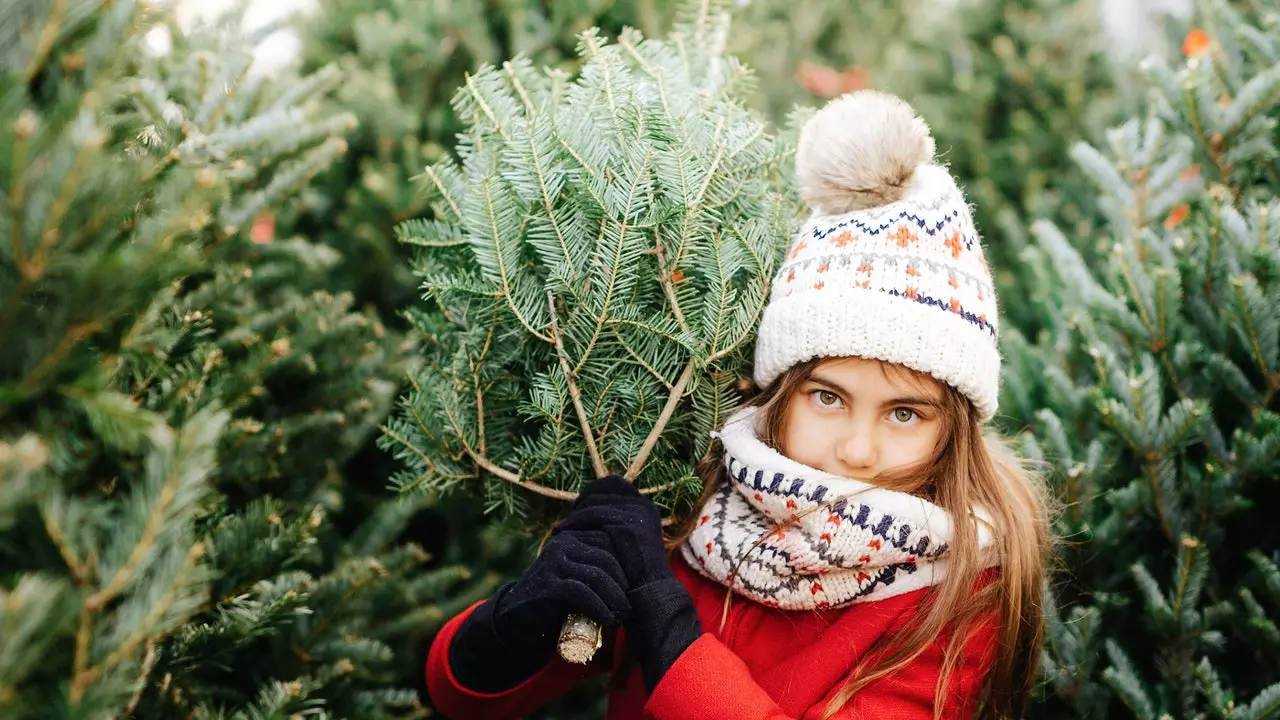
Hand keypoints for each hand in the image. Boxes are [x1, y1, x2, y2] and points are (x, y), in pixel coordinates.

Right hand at [449, 490, 632, 692]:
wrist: (516, 622)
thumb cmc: (556, 601)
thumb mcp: (578, 578)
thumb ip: (599, 569)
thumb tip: (641, 571)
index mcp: (572, 537)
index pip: (610, 542)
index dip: (627, 567)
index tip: (634, 590)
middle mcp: (562, 544)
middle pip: (607, 558)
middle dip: (624, 584)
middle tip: (629, 607)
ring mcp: (553, 563)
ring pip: (598, 574)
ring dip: (615, 598)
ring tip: (621, 616)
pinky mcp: (547, 586)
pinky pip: (582, 593)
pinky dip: (600, 608)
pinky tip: (607, 620)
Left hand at [575, 475, 703, 693]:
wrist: (650, 596)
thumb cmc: (634, 576)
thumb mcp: (624, 544)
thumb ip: (611, 526)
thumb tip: (584, 513)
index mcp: (644, 507)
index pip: (613, 484)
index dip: (592, 494)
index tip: (576, 509)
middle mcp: (642, 505)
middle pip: (602, 489)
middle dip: (581, 503)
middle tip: (565, 520)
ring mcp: (636, 513)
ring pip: (594, 504)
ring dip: (574, 516)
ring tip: (559, 530)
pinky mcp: (626, 525)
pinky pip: (592, 516)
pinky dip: (575, 524)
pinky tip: (563, 534)